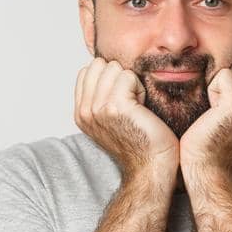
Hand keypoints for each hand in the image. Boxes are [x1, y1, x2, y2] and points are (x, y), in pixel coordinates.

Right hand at [74, 58, 177, 180]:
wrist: (151, 166)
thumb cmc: (140, 142)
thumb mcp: (111, 118)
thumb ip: (100, 96)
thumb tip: (106, 67)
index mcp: (81, 113)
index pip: (87, 71)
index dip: (109, 78)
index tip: (121, 100)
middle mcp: (85, 111)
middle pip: (99, 65)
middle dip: (119, 77)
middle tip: (131, 103)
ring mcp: (97, 109)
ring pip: (114, 68)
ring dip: (131, 83)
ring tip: (137, 106)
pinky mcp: (115, 106)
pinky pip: (128, 76)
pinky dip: (140, 87)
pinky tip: (143, 107)